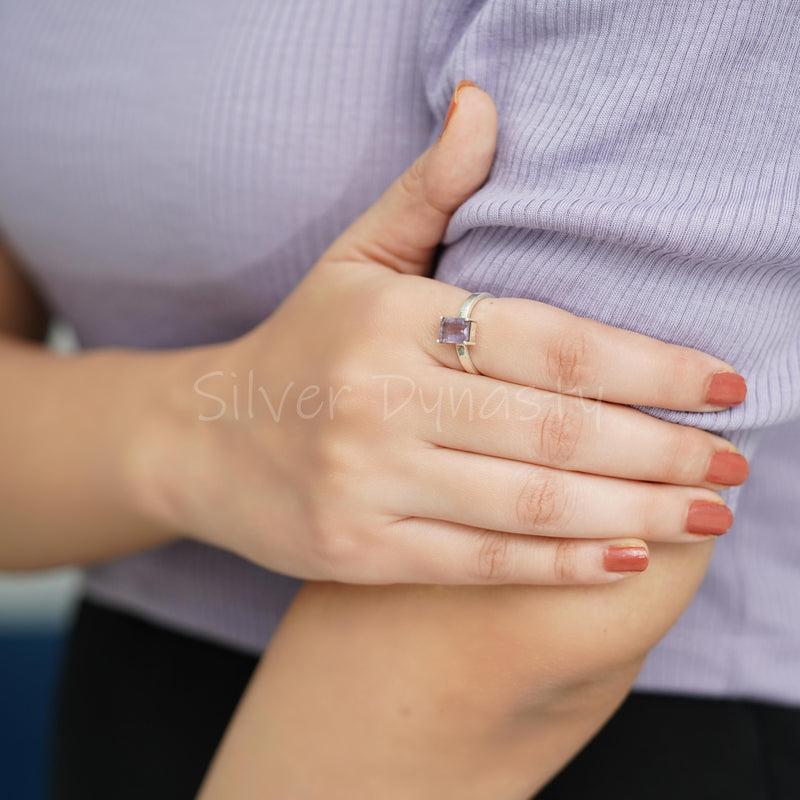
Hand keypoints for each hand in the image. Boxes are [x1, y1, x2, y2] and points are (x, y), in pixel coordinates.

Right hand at [145, 83, 747, 584]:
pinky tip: (627, 555)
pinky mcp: (357, 552)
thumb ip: (428, 190)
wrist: (203, 439)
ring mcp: (366, 481)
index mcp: (393, 318)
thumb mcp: (356, 262)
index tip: (724, 385)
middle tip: (735, 463)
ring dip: (636, 510)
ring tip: (708, 512)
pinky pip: (482, 562)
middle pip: (556, 428)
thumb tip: (485, 100)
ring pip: (530, 502)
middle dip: (663, 450)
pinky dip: (562, 563)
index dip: (650, 366)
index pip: (552, 342)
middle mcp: (380, 399)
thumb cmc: (300, 346)